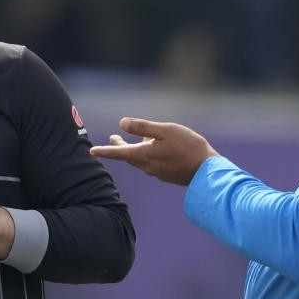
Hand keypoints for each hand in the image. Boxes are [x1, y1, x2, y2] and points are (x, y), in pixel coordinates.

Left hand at [89, 119, 217, 185]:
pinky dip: (148, 155)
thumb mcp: (166, 131)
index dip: (104, 151)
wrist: (206, 172)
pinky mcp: (166, 175)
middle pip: (128, 157)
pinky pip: (151, 164)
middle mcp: (148, 166)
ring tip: (134, 141)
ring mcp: (157, 172)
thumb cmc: (188, 147)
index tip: (91, 151)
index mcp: (145, 155)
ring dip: (134, 151)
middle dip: (119, 148)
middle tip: (112, 140)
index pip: (119, 153)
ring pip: (140, 160)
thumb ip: (143, 127)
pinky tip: (155, 149)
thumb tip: (122, 123)